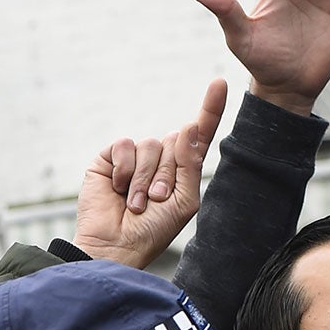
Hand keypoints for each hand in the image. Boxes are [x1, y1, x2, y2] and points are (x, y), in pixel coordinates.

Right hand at [74, 80, 226, 266]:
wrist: (116, 246)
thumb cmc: (152, 231)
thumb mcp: (184, 202)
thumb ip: (191, 164)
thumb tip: (186, 126)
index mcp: (181, 169)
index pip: (198, 135)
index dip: (210, 109)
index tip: (219, 83)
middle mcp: (159, 159)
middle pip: (175, 140)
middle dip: (168, 173)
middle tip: (155, 200)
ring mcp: (134, 158)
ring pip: (151, 145)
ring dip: (145, 178)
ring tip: (136, 203)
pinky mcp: (109, 159)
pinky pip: (125, 146)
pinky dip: (125, 170)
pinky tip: (118, 189)